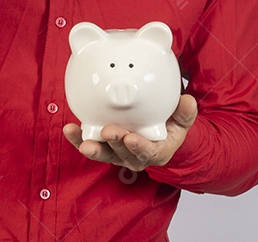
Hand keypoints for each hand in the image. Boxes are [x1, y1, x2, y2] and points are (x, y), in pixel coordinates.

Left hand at [62, 94, 197, 171]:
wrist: (157, 133)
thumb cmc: (169, 126)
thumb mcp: (182, 120)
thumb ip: (185, 112)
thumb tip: (188, 101)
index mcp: (157, 151)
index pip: (149, 153)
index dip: (140, 148)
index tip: (131, 139)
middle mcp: (135, 156)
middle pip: (123, 154)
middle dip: (114, 143)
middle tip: (107, 131)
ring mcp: (118, 153)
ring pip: (104, 153)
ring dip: (92, 147)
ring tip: (83, 140)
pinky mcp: (104, 147)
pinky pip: (90, 145)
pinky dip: (78, 139)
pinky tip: (70, 129)